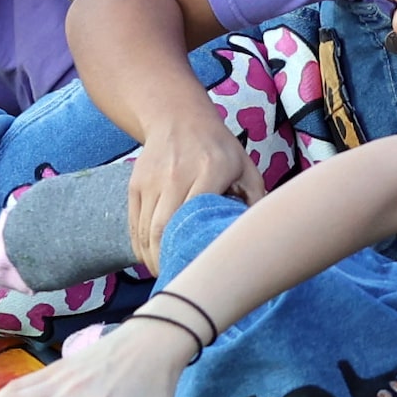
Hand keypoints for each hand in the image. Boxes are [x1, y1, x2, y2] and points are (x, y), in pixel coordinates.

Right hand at [126, 117, 261, 270]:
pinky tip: (150, 259)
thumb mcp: (245, 167)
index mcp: (209, 171)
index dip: (190, 250)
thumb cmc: (218, 148)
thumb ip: (255, 200)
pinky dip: (140, 246)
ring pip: (145, 230)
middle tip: (178, 279)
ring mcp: (152, 179)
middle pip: (162, 230)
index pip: (193, 219)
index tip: (198, 271)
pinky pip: (134, 223)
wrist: (178, 116)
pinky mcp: (136, 183)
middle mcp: (176, 175)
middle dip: (166, 261)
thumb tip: (262, 237)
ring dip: (152, 258)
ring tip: (165, 273)